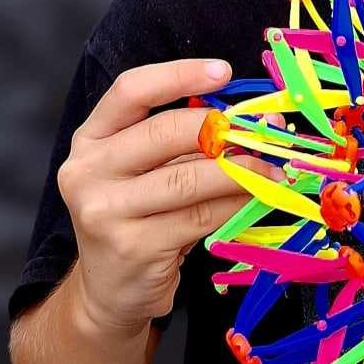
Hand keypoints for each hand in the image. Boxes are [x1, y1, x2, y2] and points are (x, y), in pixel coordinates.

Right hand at [57, 58, 278, 335]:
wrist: (109, 293)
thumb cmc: (139, 217)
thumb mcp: (145, 171)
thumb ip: (182, 142)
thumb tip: (255, 119)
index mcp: (91, 139)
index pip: (130, 90)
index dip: (178, 74)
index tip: (224, 71)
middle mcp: (88, 170)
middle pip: (166, 131)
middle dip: (224, 128)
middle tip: (265, 131)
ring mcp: (105, 211)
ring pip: (190, 177)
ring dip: (242, 169)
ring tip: (274, 168)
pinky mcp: (133, 247)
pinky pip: (200, 216)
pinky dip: (236, 203)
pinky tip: (257, 198)